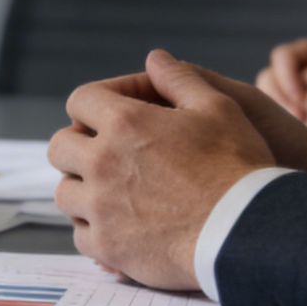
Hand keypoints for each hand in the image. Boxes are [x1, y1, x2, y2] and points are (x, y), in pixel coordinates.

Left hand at [49, 51, 280, 291]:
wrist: (245, 233)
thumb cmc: (237, 168)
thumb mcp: (219, 108)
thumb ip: (180, 79)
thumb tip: (156, 58)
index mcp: (124, 124)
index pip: (80, 100)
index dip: (98, 100)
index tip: (121, 111)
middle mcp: (102, 163)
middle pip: (61, 147)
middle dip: (79, 144)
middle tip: (108, 151)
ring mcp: (100, 208)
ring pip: (64, 192)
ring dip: (82, 186)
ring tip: (110, 189)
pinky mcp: (107, 246)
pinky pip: (79, 234)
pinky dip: (92, 227)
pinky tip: (116, 223)